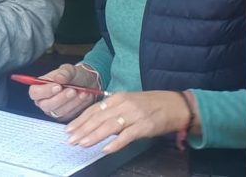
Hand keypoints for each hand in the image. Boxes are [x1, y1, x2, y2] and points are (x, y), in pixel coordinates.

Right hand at [28, 63, 99, 120]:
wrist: (86, 82)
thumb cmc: (73, 75)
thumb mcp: (70, 69)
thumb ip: (64, 73)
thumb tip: (58, 78)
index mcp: (39, 88)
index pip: (35, 93)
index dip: (45, 91)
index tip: (58, 86)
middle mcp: (44, 101)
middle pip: (46, 105)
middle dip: (61, 98)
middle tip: (72, 90)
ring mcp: (54, 111)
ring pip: (60, 111)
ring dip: (72, 102)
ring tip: (82, 92)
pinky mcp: (64, 117)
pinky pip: (70, 115)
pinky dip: (78, 105)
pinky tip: (84, 96)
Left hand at [66, 91, 192, 153]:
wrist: (175, 105)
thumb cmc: (151, 104)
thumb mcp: (129, 102)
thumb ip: (113, 111)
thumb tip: (95, 123)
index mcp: (118, 97)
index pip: (94, 109)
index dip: (80, 120)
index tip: (69, 129)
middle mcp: (124, 104)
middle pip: (98, 118)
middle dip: (82, 129)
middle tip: (70, 140)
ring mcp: (134, 115)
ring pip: (109, 126)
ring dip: (94, 136)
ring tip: (82, 144)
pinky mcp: (144, 126)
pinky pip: (127, 136)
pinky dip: (115, 143)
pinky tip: (105, 149)